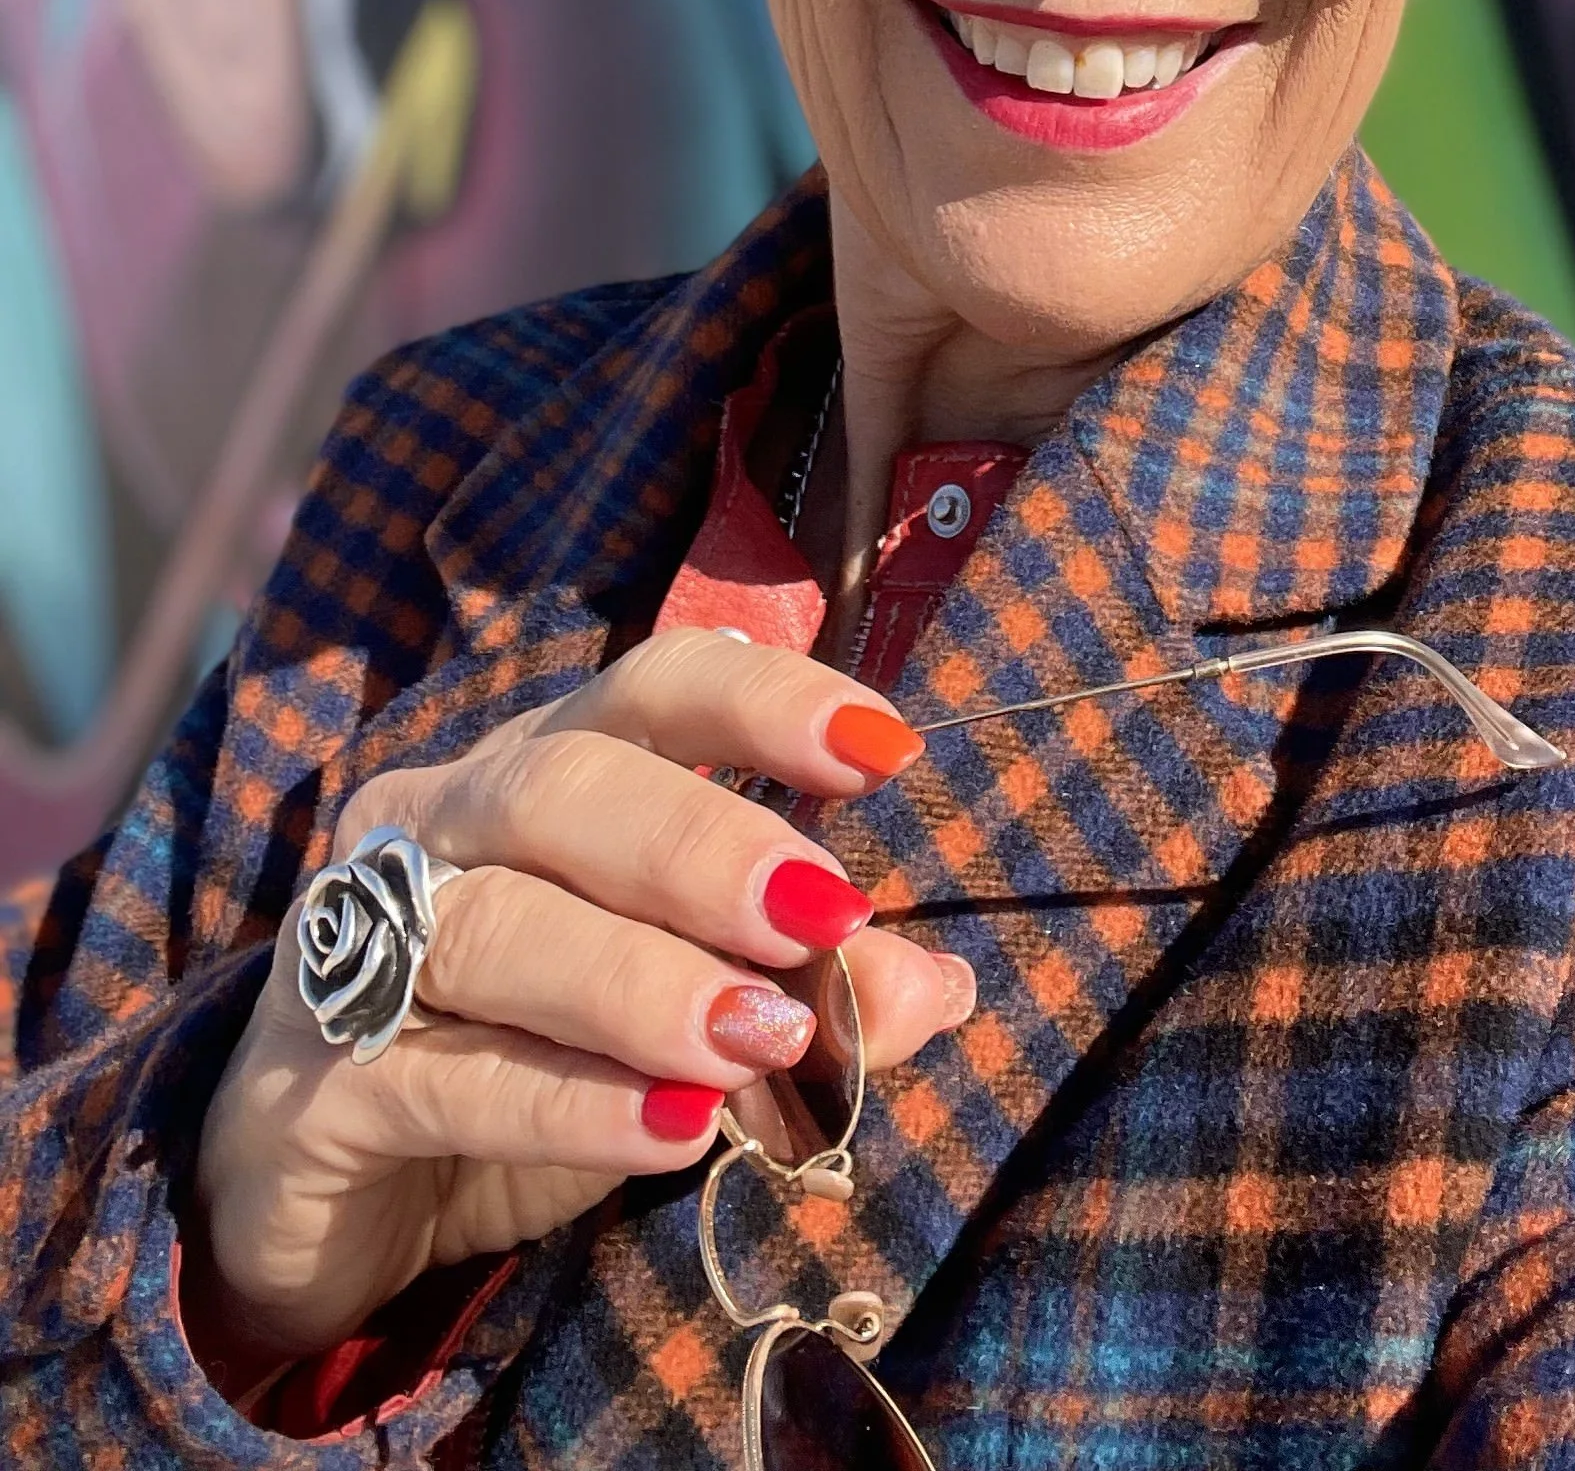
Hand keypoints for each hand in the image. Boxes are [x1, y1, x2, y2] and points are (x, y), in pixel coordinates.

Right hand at [183, 635, 967, 1383]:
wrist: (333, 1206)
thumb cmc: (527, 1063)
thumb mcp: (679, 1028)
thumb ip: (804, 997)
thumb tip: (939, 986)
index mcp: (540, 772)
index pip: (650, 688)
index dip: (764, 702)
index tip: (886, 750)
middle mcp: (441, 825)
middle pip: (565, 786)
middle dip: (702, 843)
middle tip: (821, 908)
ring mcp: (358, 948)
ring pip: (496, 925)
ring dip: (639, 980)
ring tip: (756, 1036)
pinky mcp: (316, 1087)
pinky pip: (441, 1075)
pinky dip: (563, 1100)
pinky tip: (669, 1132)